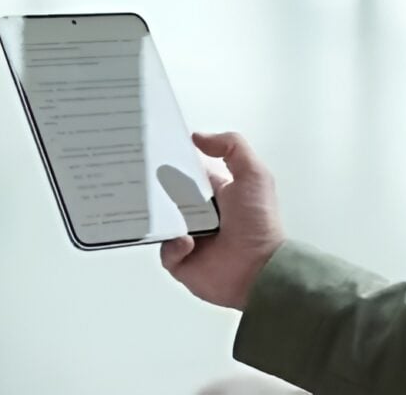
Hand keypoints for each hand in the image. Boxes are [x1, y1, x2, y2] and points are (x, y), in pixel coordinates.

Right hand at [161, 132, 284, 309]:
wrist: (259, 268)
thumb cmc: (260, 222)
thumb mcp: (254, 174)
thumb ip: (232, 147)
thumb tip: (198, 137)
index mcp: (216, 194)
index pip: (186, 174)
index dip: (173, 164)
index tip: (155, 153)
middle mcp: (201, 215)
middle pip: (168, 197)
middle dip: (156, 190)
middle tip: (145, 181)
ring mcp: (190, 238)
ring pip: (160, 223)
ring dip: (161, 219)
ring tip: (167, 215)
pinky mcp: (182, 261)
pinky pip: (165, 251)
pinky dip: (173, 246)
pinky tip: (188, 243)